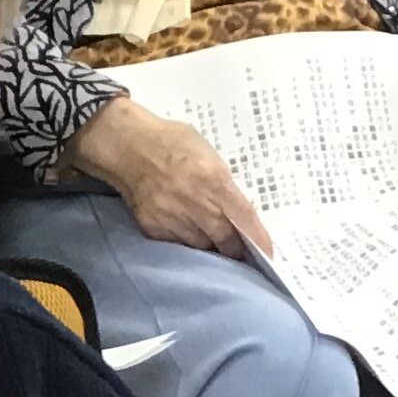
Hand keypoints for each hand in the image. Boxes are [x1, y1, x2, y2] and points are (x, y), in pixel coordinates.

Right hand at [69, 97, 273, 259]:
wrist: (129, 148)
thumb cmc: (173, 143)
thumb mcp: (209, 154)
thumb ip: (224, 182)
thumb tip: (238, 206)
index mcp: (214, 180)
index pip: (244, 218)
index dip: (258, 238)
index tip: (268, 253)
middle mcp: (196, 204)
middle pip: (224, 240)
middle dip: (234, 247)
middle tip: (239, 250)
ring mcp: (173, 219)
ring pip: (201, 245)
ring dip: (209, 244)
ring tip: (211, 238)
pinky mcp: (155, 229)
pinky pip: (178, 243)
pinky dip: (186, 240)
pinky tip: (186, 229)